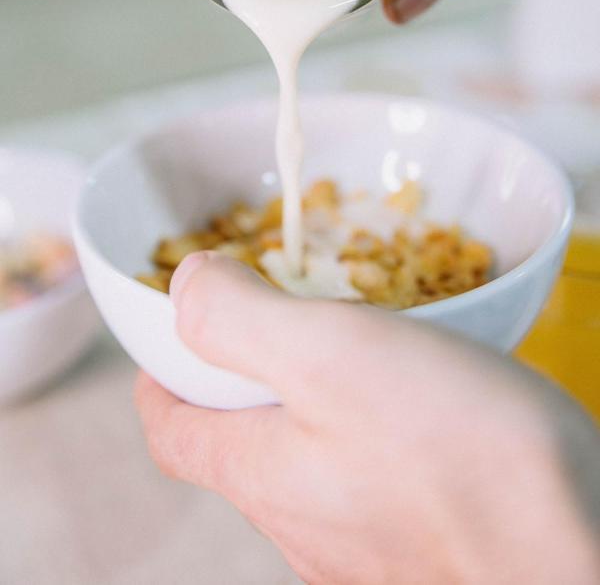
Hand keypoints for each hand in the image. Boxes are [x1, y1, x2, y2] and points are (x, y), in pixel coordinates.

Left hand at [136, 253, 599, 583]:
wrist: (575, 547)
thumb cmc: (458, 451)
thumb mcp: (329, 353)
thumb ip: (239, 320)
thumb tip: (185, 284)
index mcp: (261, 474)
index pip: (171, 431)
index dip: (160, 380)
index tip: (171, 341)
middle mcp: (301, 525)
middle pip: (236, 445)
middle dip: (239, 383)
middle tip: (272, 324)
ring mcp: (361, 547)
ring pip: (305, 465)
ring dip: (308, 406)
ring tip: (346, 354)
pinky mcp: (419, 548)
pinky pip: (368, 483)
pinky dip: (366, 435)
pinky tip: (415, 410)